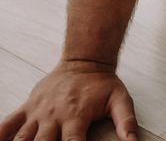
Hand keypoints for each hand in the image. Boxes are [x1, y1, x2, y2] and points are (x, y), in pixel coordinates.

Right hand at [1, 61, 137, 140]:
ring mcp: (39, 112)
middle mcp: (55, 116)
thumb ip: (126, 121)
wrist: (84, 60)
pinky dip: (1, 133)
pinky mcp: (28, 107)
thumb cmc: (101, 83)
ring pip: (23, 138)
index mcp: (76, 116)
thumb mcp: (120, 99)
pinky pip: (9, 122)